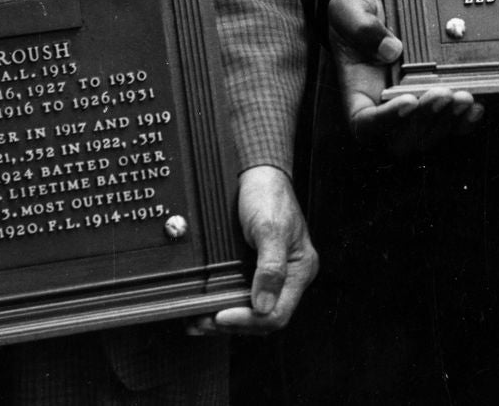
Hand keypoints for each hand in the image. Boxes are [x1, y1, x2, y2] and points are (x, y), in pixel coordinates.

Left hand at [197, 166, 317, 334]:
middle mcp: (289, 276)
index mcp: (301, 269)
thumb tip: (264, 306)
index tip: (221, 315)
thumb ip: (270, 269)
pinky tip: (205, 307)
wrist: (257, 174)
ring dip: (224, 319)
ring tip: (197, 319)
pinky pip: (242, 298)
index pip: (278, 313)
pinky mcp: (256, 272)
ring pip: (251, 312)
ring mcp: (272, 276)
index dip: (249, 320)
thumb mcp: (269, 229)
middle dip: (232, 324)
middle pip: (263, 318)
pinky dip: (223, 306)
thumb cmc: (268, 195)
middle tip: (202, 321)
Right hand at [328, 0, 481, 152]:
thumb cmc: (360, 7)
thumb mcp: (348, 7)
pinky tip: (475, 105)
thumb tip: (391, 51)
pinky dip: (464, 122)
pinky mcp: (436, 98)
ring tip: (464, 96)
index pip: (365, 124)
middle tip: (443, 92)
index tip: (408, 100)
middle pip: (402, 140)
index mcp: (358, 91)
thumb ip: (361, 27)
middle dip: (425, 122)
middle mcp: (385, 106)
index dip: (387, 121)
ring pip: (429, 135)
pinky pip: (451, 123)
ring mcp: (413, 106)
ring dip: (448, 121)